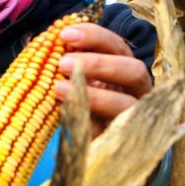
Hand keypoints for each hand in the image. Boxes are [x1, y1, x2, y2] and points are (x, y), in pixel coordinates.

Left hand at [52, 23, 150, 138]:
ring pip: (126, 104)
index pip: (117, 46)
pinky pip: (110, 134)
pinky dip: (88, 123)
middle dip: (99, 64)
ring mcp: (135, 118)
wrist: (92, 151)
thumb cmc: (81, 104)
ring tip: (58, 88)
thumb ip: (69, 65)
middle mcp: (137, 92)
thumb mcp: (77, 82)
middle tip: (63, 63)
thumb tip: (47, 44)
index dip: (94, 36)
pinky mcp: (123, 143)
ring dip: (93, 95)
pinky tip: (67, 117)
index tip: (64, 34)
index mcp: (125, 70)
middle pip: (135, 71)